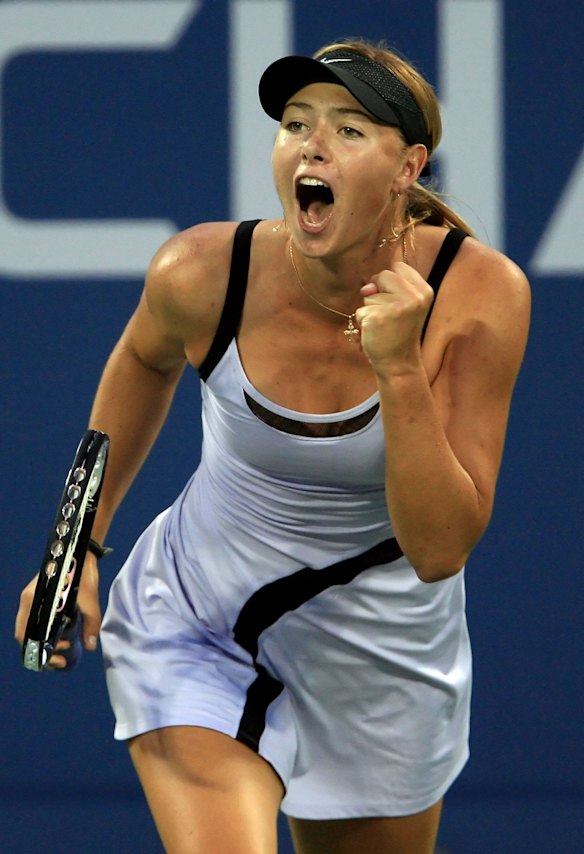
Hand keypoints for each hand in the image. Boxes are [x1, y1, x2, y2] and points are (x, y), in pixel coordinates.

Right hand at [15, 555, 101, 669]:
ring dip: (43, 642)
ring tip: (64, 647)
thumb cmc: (82, 571)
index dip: (39, 651)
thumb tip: (90, 645)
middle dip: (42, 651)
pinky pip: (36, 619)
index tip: (59, 656)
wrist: (81, 549)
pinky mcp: (39, 595)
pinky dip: (44, 631)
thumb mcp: (89, 598)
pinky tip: (60, 635)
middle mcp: (28, 599)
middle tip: (62, 659)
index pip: (25, 634)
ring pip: (30, 628)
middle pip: (26, 635)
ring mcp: (32, 597)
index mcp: (33, 600)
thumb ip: (91, 622)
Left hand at [356, 262, 434, 369]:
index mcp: (424, 291)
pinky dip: (364, 322)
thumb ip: (391, 289)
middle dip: (379, 292)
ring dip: (371, 309)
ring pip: (369, 295)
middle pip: (383, 275)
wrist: (399, 364)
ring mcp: (396, 308)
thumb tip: (367, 288)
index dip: (390, 281)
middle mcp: (413, 298)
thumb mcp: (406, 306)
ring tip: (384, 325)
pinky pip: (361, 311)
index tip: (394, 298)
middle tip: (388, 314)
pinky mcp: (378, 318)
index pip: (398, 267)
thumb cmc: (400, 333)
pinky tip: (376, 332)